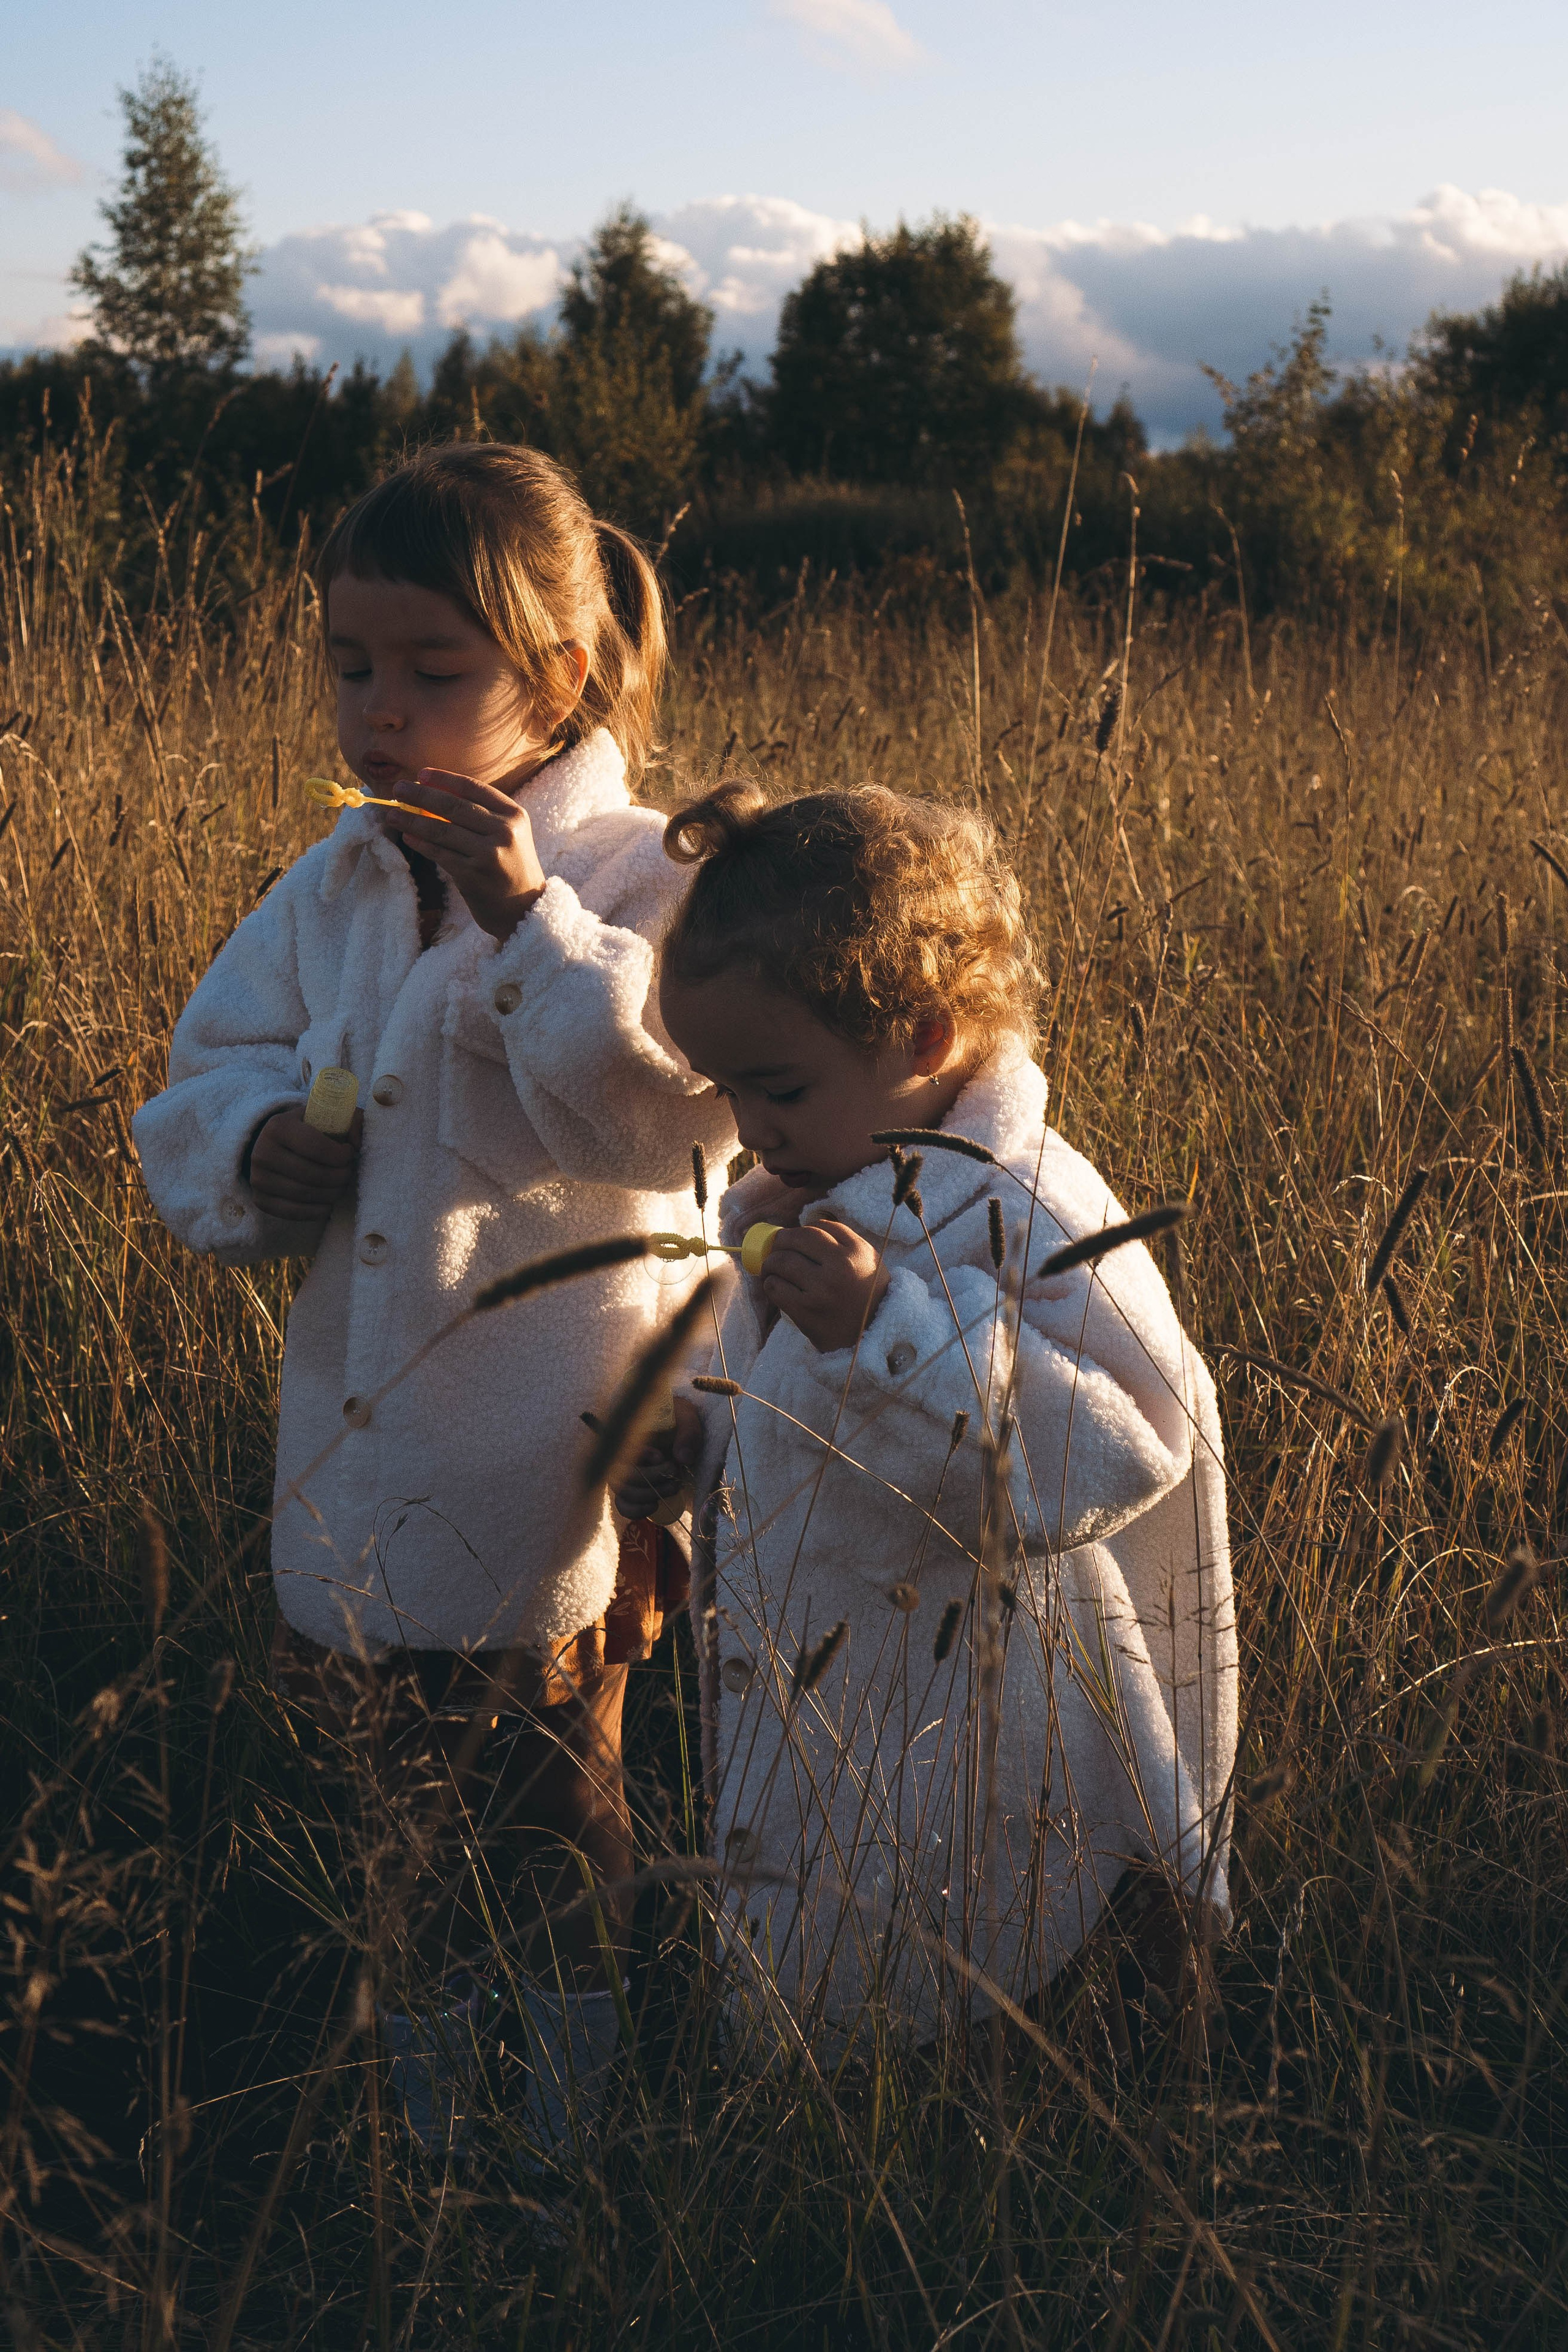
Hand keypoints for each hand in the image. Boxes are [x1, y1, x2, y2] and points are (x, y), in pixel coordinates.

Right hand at [249, 1104, 363, 1222]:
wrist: (276, 1145)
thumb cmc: (308, 1129)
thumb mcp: (327, 1115)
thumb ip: (350, 1120)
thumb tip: (357, 1144)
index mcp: (279, 1127)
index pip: (317, 1147)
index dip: (341, 1155)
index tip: (350, 1153)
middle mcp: (262, 1152)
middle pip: (313, 1175)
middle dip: (340, 1177)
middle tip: (348, 1172)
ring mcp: (258, 1178)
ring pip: (305, 1195)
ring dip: (332, 1194)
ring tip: (341, 1185)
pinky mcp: (260, 1199)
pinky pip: (293, 1212)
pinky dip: (317, 1211)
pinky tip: (328, 1204)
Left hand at [388, 769, 547, 941]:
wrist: (525, 910)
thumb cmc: (510, 867)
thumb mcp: (508, 834)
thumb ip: (482, 814)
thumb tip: (436, 794)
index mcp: (514, 814)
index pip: (474, 788)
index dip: (444, 779)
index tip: (421, 774)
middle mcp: (504, 831)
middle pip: (454, 807)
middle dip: (421, 795)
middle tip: (398, 788)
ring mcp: (489, 854)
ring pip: (442, 831)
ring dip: (413, 820)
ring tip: (392, 815)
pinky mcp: (474, 875)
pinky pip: (440, 854)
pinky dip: (421, 844)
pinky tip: (407, 837)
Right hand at [612, 1395, 704, 1520]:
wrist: (677, 1429)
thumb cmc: (678, 1420)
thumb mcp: (687, 1417)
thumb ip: (688, 1434)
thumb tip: (683, 1458)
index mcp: (629, 1433)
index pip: (622, 1450)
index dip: (640, 1457)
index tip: (662, 1456)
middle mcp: (621, 1455)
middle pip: (622, 1476)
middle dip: (651, 1480)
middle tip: (674, 1473)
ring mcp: (624, 1473)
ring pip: (623, 1493)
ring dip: (648, 1495)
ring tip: (672, 1488)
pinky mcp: (631, 1489)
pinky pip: (623, 1505)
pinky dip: (637, 1510)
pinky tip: (654, 1505)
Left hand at [761, 1219, 888, 1353]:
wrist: (875, 1333)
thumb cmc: (867, 1292)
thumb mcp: (868, 1258)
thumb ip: (843, 1238)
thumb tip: (804, 1227)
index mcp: (855, 1252)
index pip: (816, 1228)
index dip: (798, 1231)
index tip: (791, 1238)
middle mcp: (839, 1269)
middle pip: (794, 1241)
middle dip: (779, 1242)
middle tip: (776, 1249)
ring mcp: (821, 1291)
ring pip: (780, 1262)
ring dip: (770, 1262)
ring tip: (771, 1267)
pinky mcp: (806, 1312)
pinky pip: (775, 1288)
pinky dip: (770, 1283)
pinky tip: (775, 1284)